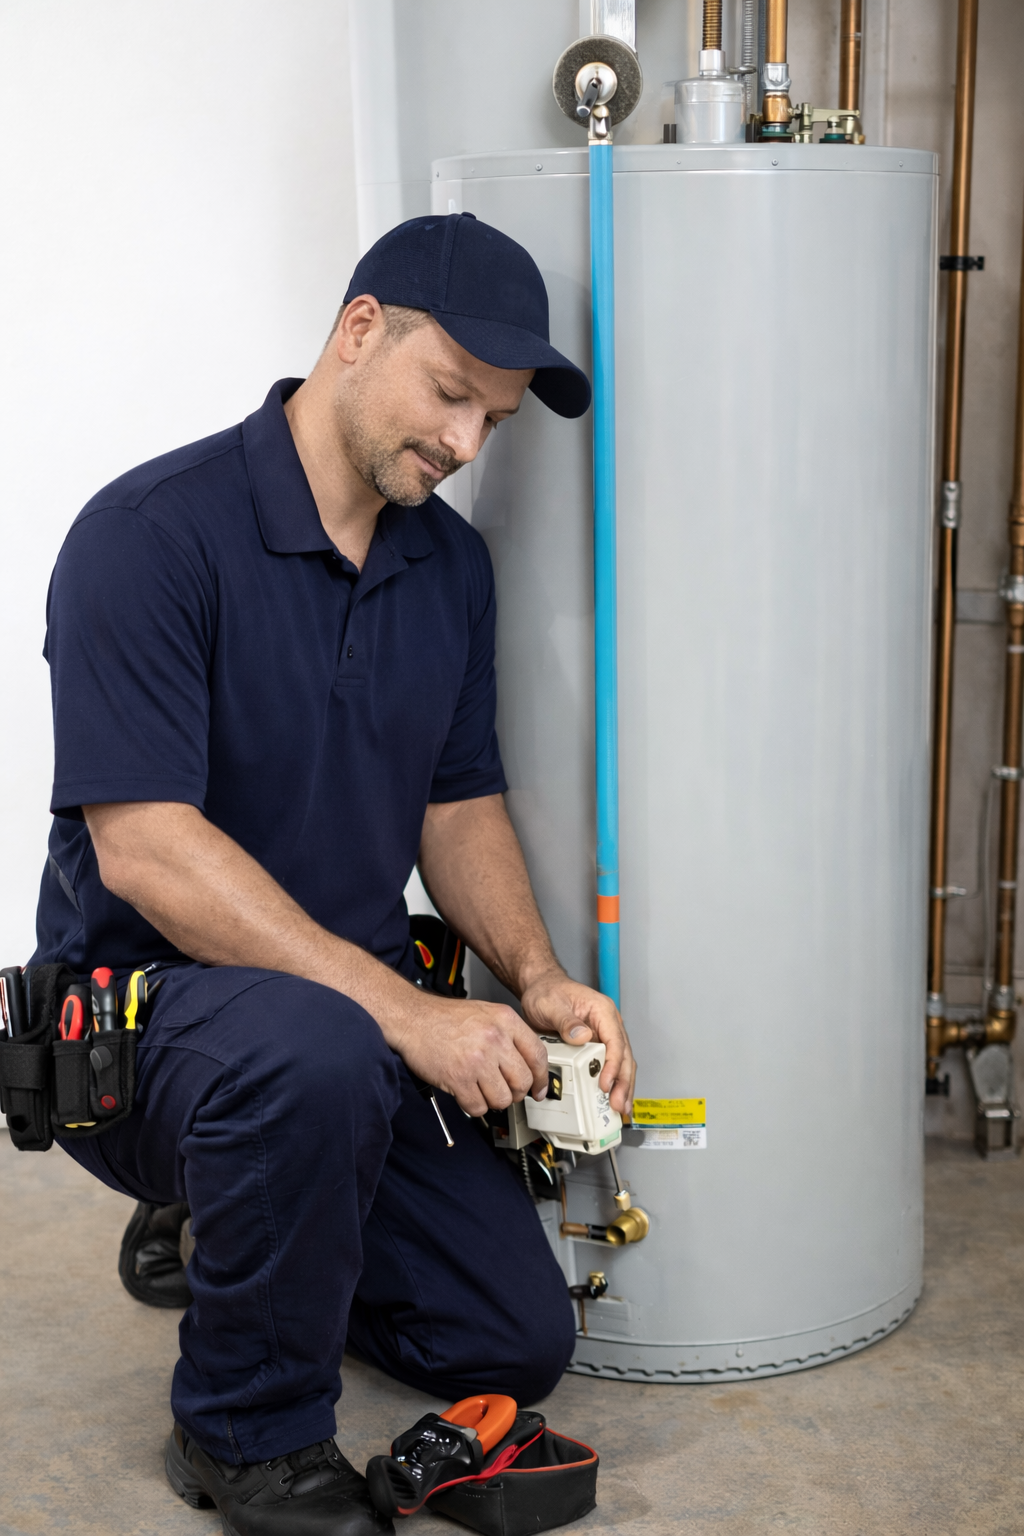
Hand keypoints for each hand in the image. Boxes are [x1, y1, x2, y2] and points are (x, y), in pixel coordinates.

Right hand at [393, 995, 549, 1117]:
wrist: (413, 1018)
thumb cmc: (445, 1017)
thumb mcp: (486, 1013)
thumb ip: (509, 1035)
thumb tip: (528, 1064)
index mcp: (505, 1020)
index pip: (538, 1055)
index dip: (542, 1078)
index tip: (539, 1089)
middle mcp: (495, 1039)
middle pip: (523, 1081)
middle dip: (516, 1092)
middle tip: (505, 1090)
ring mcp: (477, 1060)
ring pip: (503, 1099)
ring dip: (494, 1101)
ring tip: (482, 1090)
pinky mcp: (459, 1078)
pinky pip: (478, 1107)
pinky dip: (474, 1106)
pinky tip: (467, 1093)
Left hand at [518, 967, 634, 1116]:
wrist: (540, 987)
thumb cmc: (547, 992)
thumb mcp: (551, 1004)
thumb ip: (565, 1020)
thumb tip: (583, 1036)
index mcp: (602, 1011)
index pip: (615, 1041)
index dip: (613, 1064)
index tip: (606, 1083)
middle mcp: (609, 1023)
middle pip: (624, 1056)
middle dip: (623, 1082)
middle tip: (618, 1105)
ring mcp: (605, 1035)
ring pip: (621, 1064)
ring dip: (622, 1086)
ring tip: (619, 1109)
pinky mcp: (597, 1046)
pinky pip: (609, 1066)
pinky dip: (613, 1083)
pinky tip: (611, 1098)